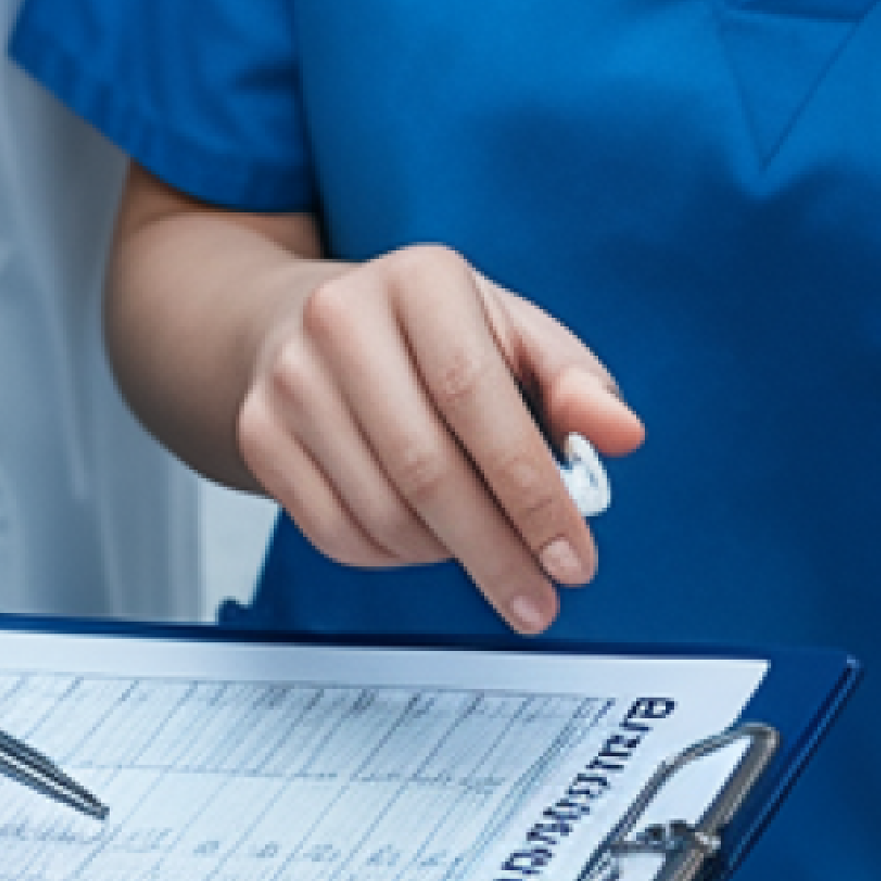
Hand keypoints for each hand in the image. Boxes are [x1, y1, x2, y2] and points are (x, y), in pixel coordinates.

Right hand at [233, 244, 642, 635]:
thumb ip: (574, 383)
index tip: (573, 558)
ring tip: (484, 551)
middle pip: (425, 466)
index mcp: (420, 279)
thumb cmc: (433, 334)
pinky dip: (394, 558)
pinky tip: (426, 539)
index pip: (476, 395)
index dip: (529, 487)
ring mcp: (289, 379)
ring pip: (382, 511)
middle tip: (540, 601)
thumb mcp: (512, 333)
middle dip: (495, 551)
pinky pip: (337, 533)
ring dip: (448, 555)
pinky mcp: (259, 434)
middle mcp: (340, 318)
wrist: (307, 323)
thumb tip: (621, 436)